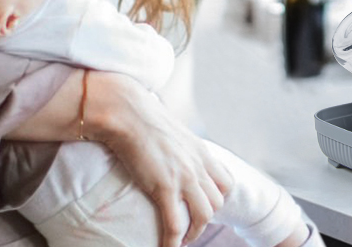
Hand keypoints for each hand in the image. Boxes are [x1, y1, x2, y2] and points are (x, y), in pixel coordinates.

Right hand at [85, 71, 229, 245]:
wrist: (126, 112)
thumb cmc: (140, 116)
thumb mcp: (170, 130)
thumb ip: (176, 145)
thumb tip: (167, 148)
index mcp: (200, 151)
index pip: (225, 182)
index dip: (217, 198)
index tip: (203, 206)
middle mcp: (198, 165)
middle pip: (217, 202)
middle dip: (205, 218)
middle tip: (189, 226)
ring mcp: (184, 177)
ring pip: (204, 216)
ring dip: (193, 233)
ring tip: (180, 240)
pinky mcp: (165, 187)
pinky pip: (175, 225)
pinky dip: (173, 241)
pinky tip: (167, 247)